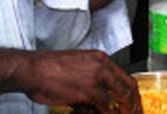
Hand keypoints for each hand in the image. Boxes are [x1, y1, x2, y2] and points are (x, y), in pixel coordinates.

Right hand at [0, 47, 141, 112]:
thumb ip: (90, 81)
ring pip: (121, 98)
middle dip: (134, 104)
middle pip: (129, 87)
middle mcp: (103, 66)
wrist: (32, 69)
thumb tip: (98, 101)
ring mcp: (98, 78)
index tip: (134, 104)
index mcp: (100, 59)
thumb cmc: (47, 69)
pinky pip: (105, 107)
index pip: (124, 77)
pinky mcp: (89, 90)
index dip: (131, 93)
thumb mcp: (76, 68)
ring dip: (123, 111)